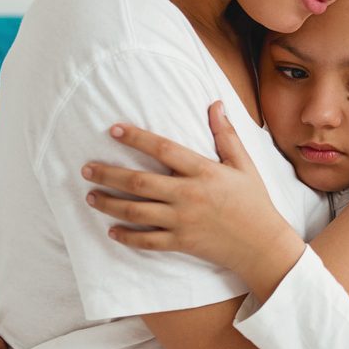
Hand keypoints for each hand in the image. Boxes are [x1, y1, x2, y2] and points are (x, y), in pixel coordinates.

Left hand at [84, 102, 295, 277]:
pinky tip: (112, 230)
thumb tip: (215, 105)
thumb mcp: (244, 164)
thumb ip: (226, 135)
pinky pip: (146, 241)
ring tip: (91, 196)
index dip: (137, 138)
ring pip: (136, 211)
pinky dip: (126, 236)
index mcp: (204, 172)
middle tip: (86, 168)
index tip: (114, 129)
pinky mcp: (181, 243)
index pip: (164, 149)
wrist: (262, 244)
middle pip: (139, 182)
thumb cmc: (254, 201)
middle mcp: (189, 195)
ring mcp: (182, 221)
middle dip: (109, 174)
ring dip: (109, 203)